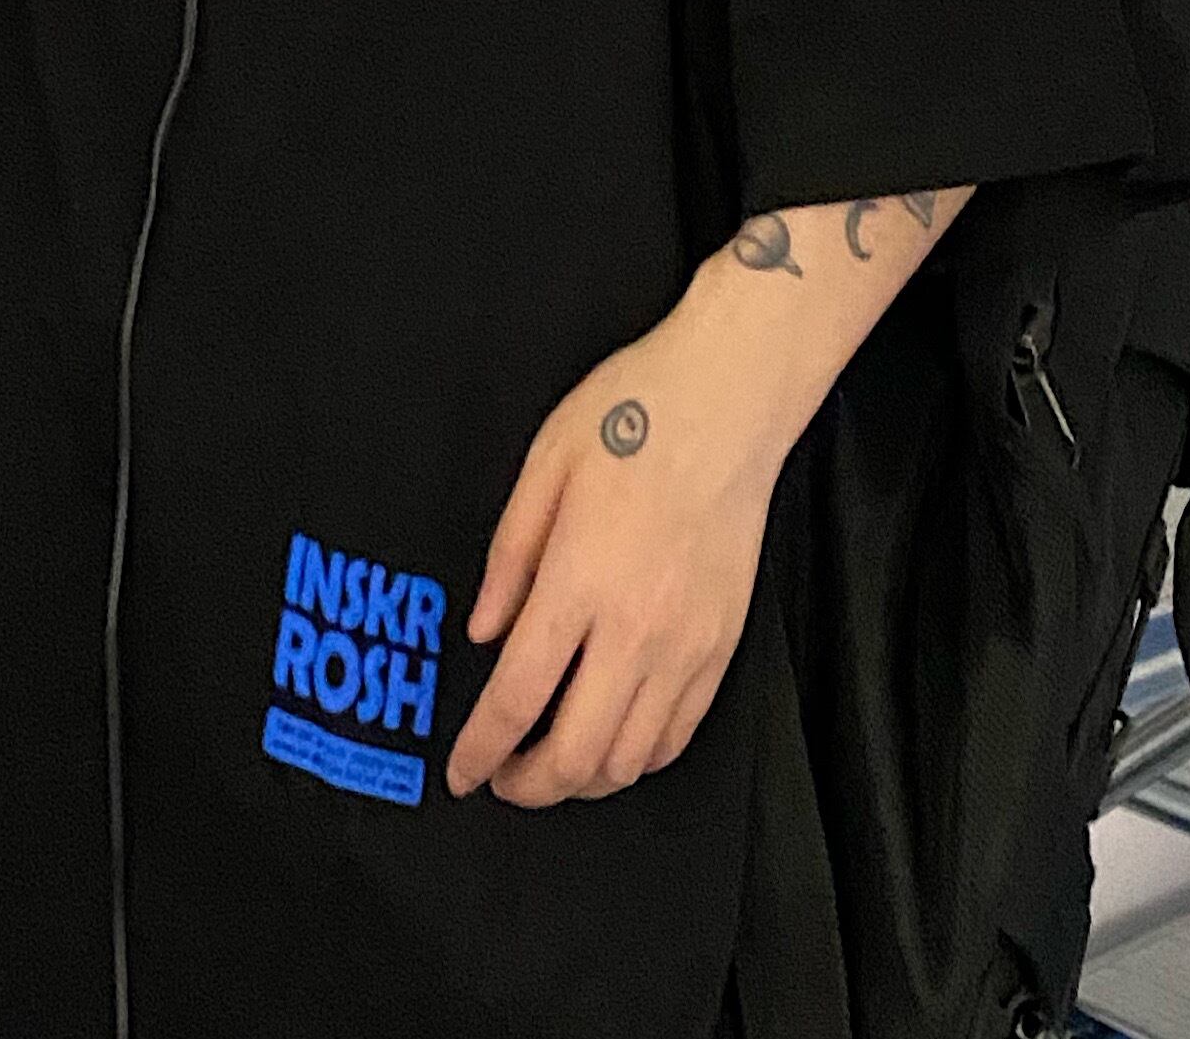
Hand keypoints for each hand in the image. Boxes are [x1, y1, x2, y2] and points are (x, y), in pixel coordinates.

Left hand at [445, 289, 784, 807]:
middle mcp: (636, 629)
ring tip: (552, 764)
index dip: (481, 751)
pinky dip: (637, 757)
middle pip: (575, 754)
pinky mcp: (723, 646)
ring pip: (630, 759)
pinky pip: (678, 734)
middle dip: (528, 785)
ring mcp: (688, 645)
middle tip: (502, 778)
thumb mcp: (543, 467)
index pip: (516, 698)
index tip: (461, 773)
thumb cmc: (634, 416)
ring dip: (583, 780)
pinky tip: (611, 739)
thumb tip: (483, 633)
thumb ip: (507, 560)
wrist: (728, 403)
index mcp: (579, 582)